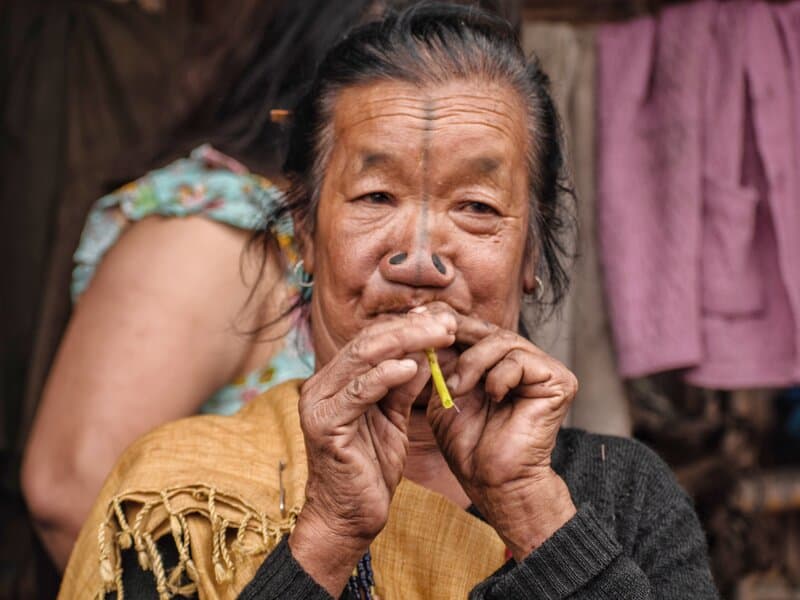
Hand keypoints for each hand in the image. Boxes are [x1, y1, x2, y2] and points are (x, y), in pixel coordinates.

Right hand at [289, 309, 455, 593]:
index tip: (444, 318)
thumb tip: (426, 352)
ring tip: (439, 334)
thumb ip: (403, 386)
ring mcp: (318, 404)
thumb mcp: (393, 419)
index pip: (372, 339)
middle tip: (448, 321)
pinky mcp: (324, 425)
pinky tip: (410, 366)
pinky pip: (357, 392)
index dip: (408, 325)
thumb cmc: (370, 469)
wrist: (349, 518)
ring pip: (363, 358)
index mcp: (336, 381)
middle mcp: (321, 385)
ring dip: (405, 341)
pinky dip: (384, 376)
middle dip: (411, 327)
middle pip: (368, 341)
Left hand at [426, 309, 577, 559]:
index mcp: (500, 362)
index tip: (415, 312)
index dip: (448, 319)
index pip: (476, 328)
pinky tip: (493, 397)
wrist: (493, 481)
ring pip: (502, 341)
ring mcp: (544, 369)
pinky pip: (520, 360)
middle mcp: (525, 361)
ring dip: (472, 364)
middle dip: (456, 335)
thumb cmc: (469, 444)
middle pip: (488, 329)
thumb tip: (426, 324)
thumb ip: (443, 362)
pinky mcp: (559, 381)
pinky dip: (498, 377)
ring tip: (458, 389)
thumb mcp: (445, 393)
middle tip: (434, 343)